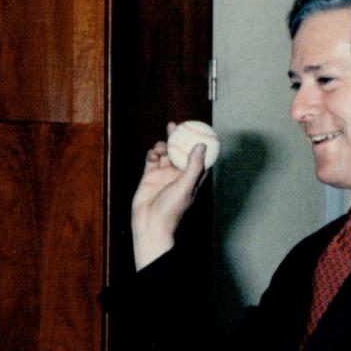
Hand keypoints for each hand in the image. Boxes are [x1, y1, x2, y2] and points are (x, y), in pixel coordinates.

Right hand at [131, 123, 206, 268]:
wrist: (150, 224)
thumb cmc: (171, 210)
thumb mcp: (185, 186)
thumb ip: (193, 166)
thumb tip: (201, 146)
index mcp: (191, 178)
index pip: (198, 156)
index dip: (198, 142)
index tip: (197, 129)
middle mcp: (178, 175)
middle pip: (179, 151)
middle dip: (177, 138)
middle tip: (175, 125)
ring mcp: (163, 175)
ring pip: (164, 154)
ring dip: (163, 147)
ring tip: (161, 147)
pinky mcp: (149, 177)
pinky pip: (151, 160)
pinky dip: (151, 154)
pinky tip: (152, 155)